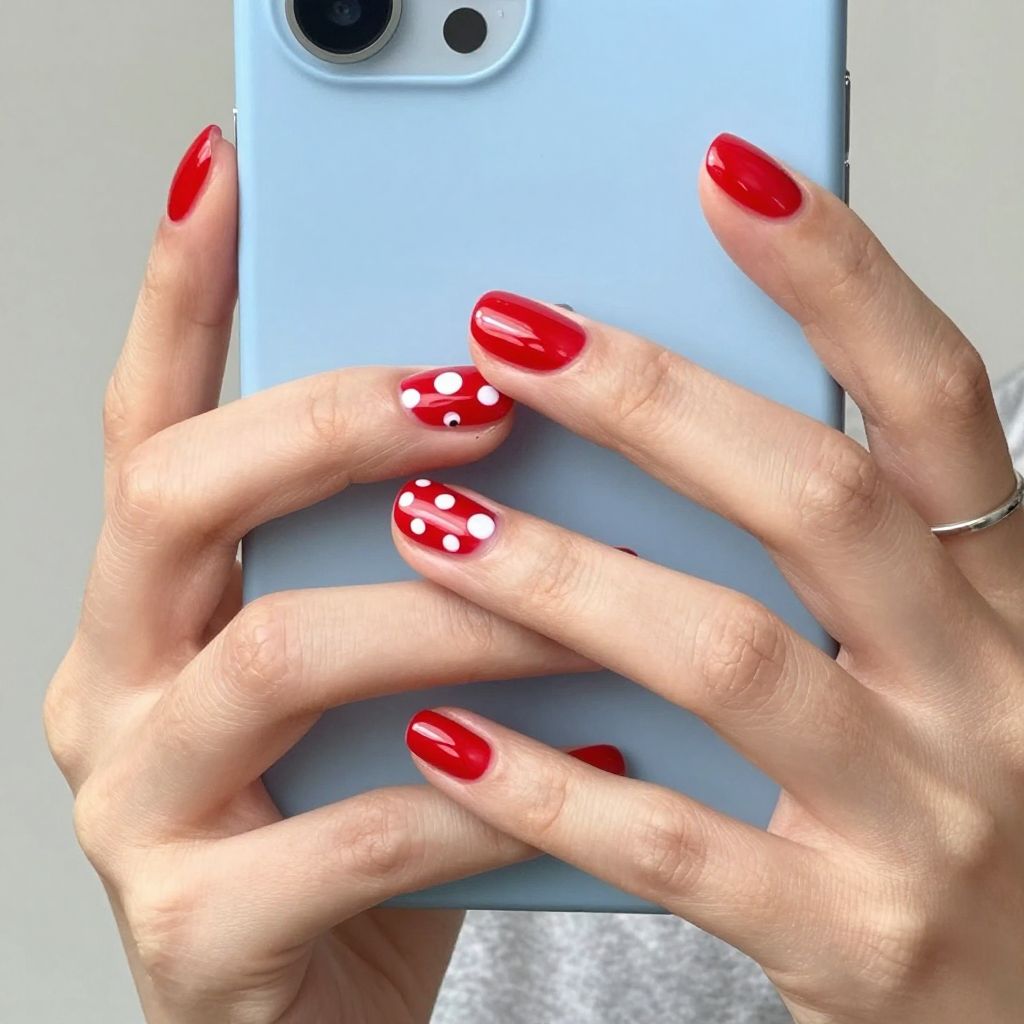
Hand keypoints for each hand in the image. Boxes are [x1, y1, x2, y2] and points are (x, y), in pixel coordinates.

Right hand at [43, 126, 595, 1023]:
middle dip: (332, 424)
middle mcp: (118, 682)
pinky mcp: (197, 928)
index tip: (230, 177)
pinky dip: (494, 793)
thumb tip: (538, 423)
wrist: (332, 1004)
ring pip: (280, 657)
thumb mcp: (377, 666)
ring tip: (585, 595)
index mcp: (154, 601)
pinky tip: (601, 765)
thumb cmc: (366, 811)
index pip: (149, 413)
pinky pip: (359, 833)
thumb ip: (415, 556)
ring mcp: (141, 805)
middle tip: (477, 394)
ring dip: (454, 615)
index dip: (180, 292)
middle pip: (178, 496)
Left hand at [390, 134, 1023, 1022]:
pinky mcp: (849, 938)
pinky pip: (671, 838)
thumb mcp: (928, 661)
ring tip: (431, 524)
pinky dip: (545, 780)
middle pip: (815, 500)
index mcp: (1003, 602)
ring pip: (727, 656)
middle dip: (650, 402)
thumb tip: (668, 429)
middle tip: (505, 333)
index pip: (933, 402)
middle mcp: (984, 691)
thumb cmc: (950, 809)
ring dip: (563, 579)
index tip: (726, 178)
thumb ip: (833, 562)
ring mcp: (924, 819)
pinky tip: (443, 736)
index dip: (838, 278)